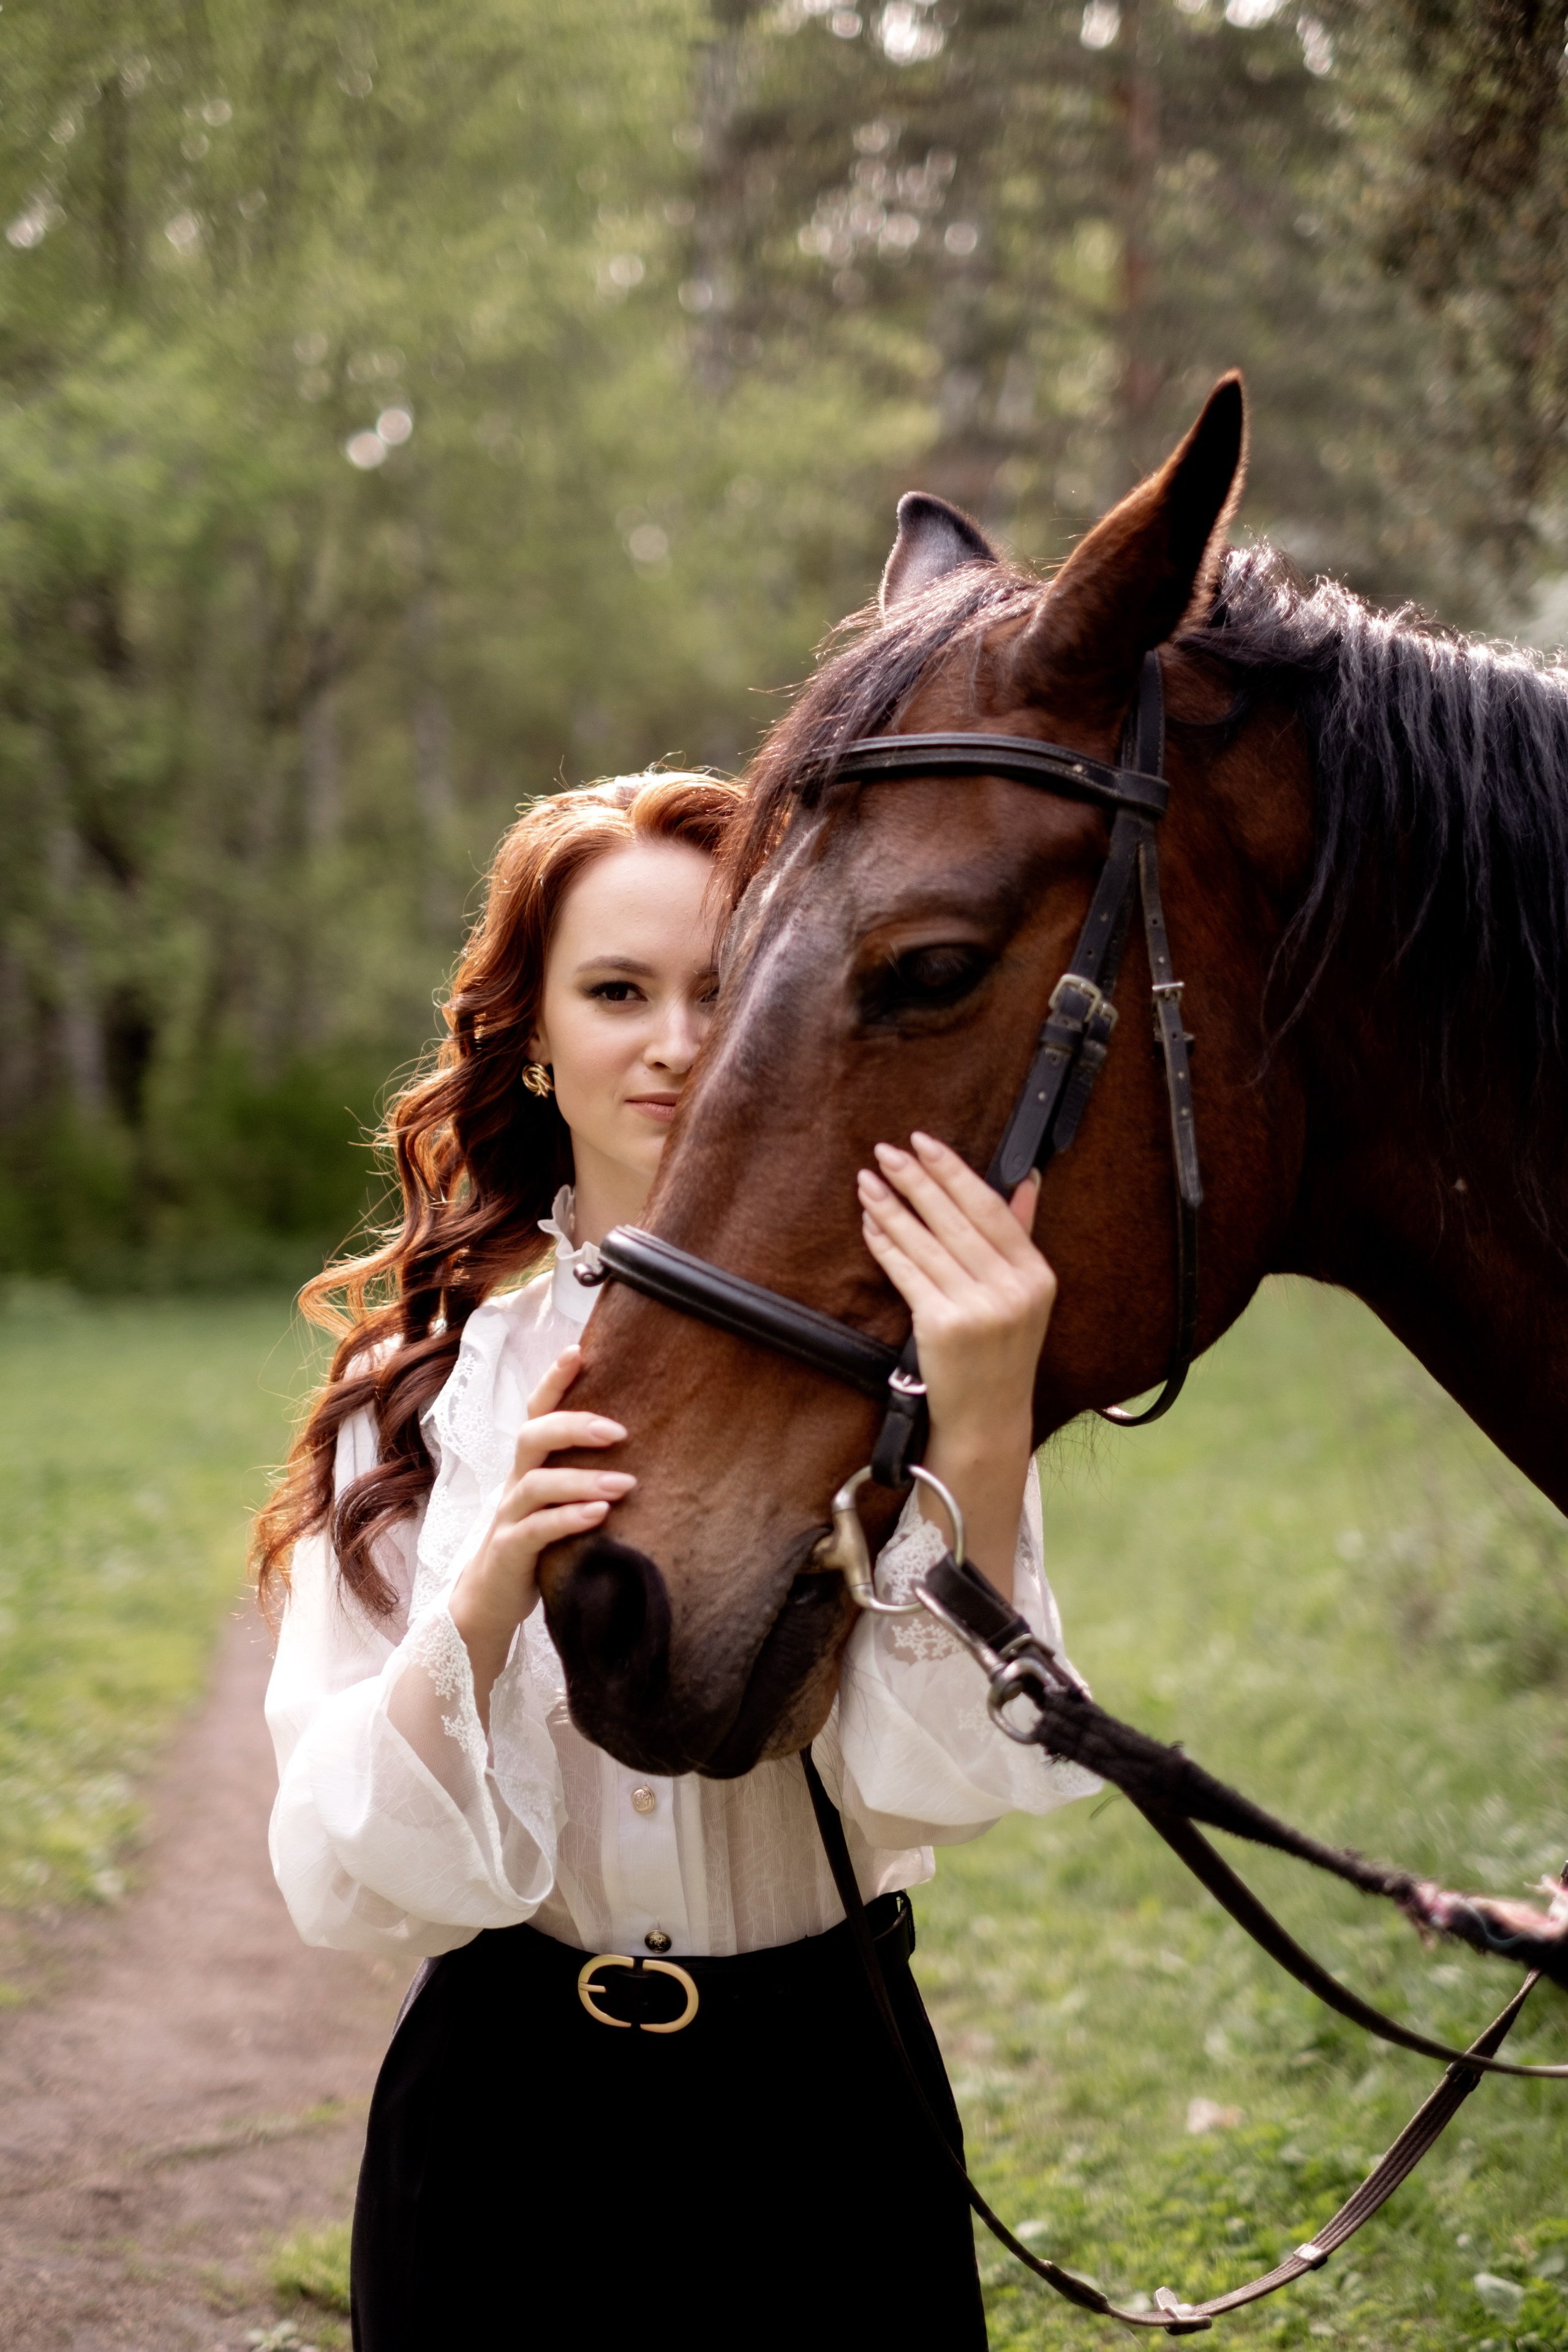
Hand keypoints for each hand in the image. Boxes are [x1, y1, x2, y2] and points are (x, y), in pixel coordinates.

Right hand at [448, 1346, 633, 1718]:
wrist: (488, 1607)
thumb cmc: (533, 1550)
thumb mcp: (556, 1507)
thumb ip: (581, 1479)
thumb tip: (640, 1452)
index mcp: (527, 1469)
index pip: (535, 1413)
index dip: (553, 1380)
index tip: (578, 1349)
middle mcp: (514, 1486)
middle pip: (531, 1436)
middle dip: (573, 1424)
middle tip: (619, 1430)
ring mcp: (508, 1519)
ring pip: (536, 1484)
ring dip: (582, 1480)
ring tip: (625, 1485)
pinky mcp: (508, 1553)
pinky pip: (535, 1531)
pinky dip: (568, 1519)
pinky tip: (600, 1517)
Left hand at [857, 1132, 1055, 1597]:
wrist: (988, 1419)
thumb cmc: (1002, 1354)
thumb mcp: (1026, 1297)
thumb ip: (1021, 1236)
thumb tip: (1027, 1181)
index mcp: (1036, 1274)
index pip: (991, 1207)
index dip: (955, 1171)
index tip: (925, 1143)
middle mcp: (1011, 1288)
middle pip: (955, 1218)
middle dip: (917, 1179)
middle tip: (886, 1151)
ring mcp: (977, 1308)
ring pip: (925, 1242)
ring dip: (892, 1207)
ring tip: (868, 1181)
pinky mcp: (941, 1326)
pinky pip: (906, 1272)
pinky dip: (885, 1245)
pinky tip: (869, 1224)